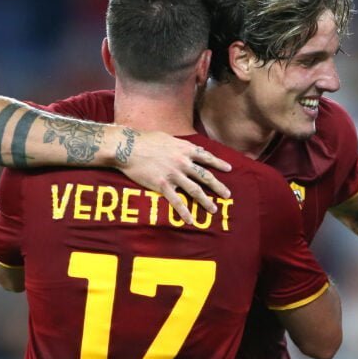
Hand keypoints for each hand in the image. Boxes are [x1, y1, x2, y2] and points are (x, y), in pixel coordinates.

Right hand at [112, 129, 231, 223]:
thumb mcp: (169, 138)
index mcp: (186, 149)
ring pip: (195, 190)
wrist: (128, 147)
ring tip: (213, 209)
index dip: (219, 163)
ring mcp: (174, 175)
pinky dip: (185, 212)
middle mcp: (183, 162)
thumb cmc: (147, 140)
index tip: (229, 169)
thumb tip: (195, 149)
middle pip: (206, 177)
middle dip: (218, 187)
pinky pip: (177, 201)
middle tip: (227, 195)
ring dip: (206, 201)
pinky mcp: (163, 185)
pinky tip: (191, 220)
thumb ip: (183, 145)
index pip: (207, 157)